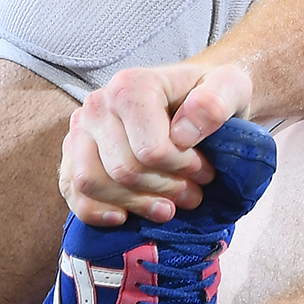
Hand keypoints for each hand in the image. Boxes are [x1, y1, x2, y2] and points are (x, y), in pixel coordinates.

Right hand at [60, 62, 254, 224]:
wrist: (196, 97)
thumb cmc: (212, 95)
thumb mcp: (231, 88)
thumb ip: (215, 102)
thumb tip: (183, 134)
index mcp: (130, 86)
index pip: (150, 151)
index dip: (183, 169)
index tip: (206, 170)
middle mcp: (97, 105)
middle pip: (124, 171)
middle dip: (166, 189)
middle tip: (193, 192)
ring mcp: (81, 131)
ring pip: (92, 183)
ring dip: (135, 204)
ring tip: (169, 206)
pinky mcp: (75, 155)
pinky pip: (72, 192)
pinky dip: (95, 211)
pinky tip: (125, 217)